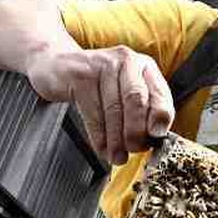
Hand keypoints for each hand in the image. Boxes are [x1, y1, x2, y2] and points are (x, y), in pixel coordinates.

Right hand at [25, 45, 173, 165]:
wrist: (57, 66)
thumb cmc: (100, 84)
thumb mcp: (126, 92)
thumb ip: (144, 110)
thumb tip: (154, 138)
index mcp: (145, 67)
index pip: (160, 93)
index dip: (160, 117)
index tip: (157, 136)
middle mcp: (127, 61)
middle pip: (136, 100)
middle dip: (136, 131)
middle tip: (134, 149)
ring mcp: (102, 65)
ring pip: (113, 109)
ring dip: (116, 139)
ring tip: (117, 156)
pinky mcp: (80, 75)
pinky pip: (93, 112)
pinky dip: (99, 136)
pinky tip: (102, 148)